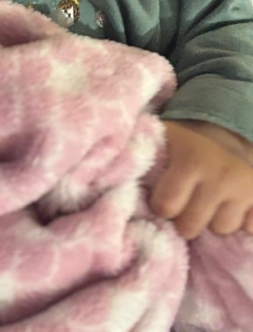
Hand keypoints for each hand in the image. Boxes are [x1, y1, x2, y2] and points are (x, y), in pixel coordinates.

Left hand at [150, 120, 252, 239]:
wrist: (226, 127)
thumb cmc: (184, 141)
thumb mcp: (162, 140)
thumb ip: (143, 158)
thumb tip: (117, 180)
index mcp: (191, 161)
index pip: (167, 206)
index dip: (161, 206)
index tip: (161, 199)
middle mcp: (220, 175)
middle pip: (192, 226)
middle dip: (183, 220)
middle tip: (184, 205)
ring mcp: (245, 188)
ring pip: (221, 229)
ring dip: (211, 221)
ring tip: (206, 202)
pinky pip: (248, 228)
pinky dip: (239, 221)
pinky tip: (229, 205)